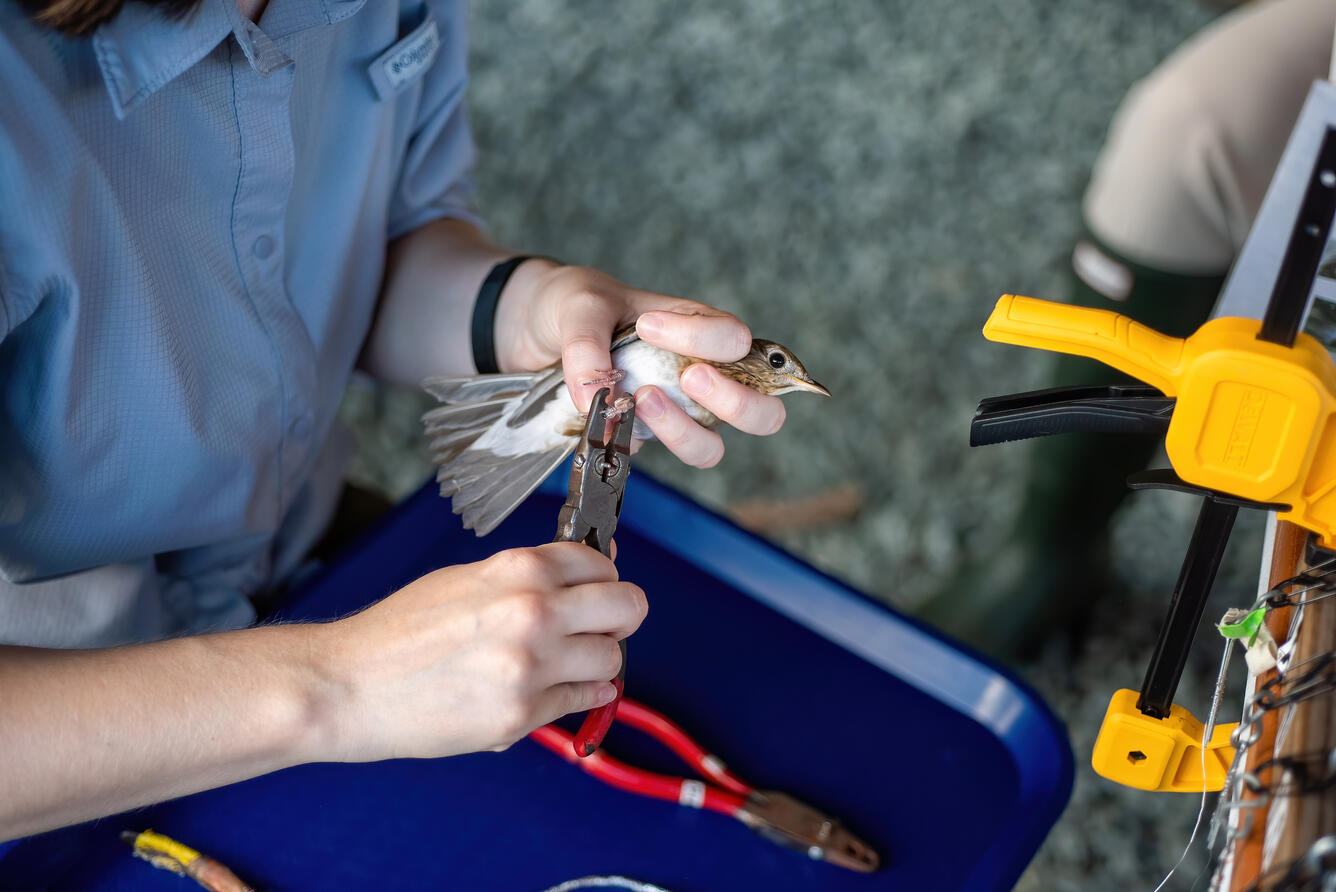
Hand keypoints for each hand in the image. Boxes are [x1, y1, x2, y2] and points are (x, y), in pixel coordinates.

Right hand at [311, 542, 646, 759]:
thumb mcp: (468, 579)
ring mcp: (531, 666)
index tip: (593, 593)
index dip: (603, 579)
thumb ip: (533, 575)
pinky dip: (575, 697)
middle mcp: (533, 612)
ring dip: (596, 663)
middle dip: (620, 618)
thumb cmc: (403, 630)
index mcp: (520, 569)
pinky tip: (547, 689)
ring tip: (561, 664)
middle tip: (599, 629)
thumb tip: (599, 564)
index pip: (602, 563)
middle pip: (629, 607)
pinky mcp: (520, 715)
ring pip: (611, 661)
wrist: (349, 685)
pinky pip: (580, 702)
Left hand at [494, 262, 786, 467]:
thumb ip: (587, 343)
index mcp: (703, 329)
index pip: (735, 340)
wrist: (543, 328)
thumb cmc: (580, 306)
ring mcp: (679, 414)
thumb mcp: (580, 305)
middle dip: (735, 402)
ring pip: (712, 446)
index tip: (649, 325)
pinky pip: (652, 459)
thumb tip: (596, 398)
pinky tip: (610, 420)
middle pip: (762, 411)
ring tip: (643, 400)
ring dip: (684, 431)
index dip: (702, 339)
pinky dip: (638, 443)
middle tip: (691, 379)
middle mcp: (705, 376)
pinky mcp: (646, 438)